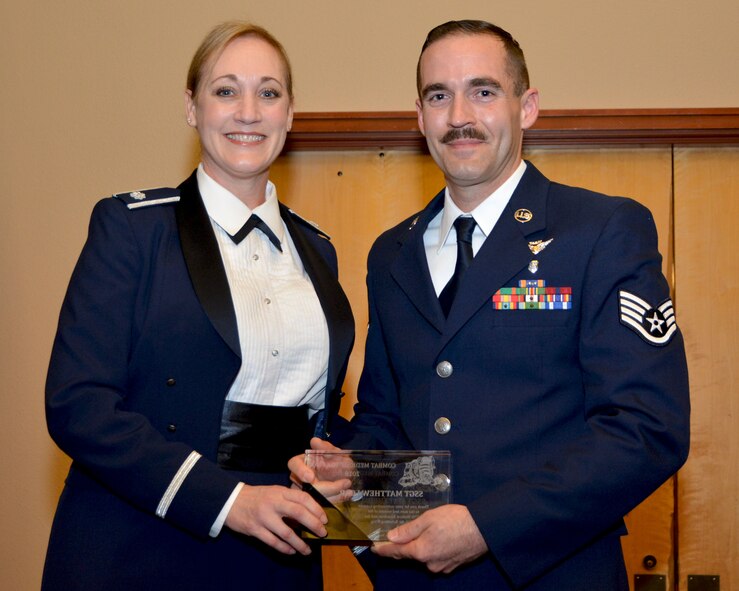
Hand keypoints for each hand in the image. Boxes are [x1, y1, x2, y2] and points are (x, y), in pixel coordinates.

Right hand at [224, 484, 326, 554]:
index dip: (316, 509)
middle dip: (314, 525)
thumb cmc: (257, 497)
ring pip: (287, 533)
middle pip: (299, 513)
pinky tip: (291, 551)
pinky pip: (273, 542)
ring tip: (307, 550)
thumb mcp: (274, 492)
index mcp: (280, 492)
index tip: (324, 519)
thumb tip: (310, 514)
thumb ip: (289, 500)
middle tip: (322, 533)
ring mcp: (264, 517)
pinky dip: (284, 548)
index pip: (303, 498)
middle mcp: (273, 503)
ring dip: (300, 543)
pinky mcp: (255, 529)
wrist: (231, 501)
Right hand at [289, 437, 351, 501]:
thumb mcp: (335, 453)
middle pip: (304, 486)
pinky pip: (321, 506)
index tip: (310, 477)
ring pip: (313, 499)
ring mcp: (307, 492)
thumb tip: (315, 441)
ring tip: (349, 491)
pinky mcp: (315, 504)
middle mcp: (301, 478)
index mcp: (302, 462)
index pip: (294, 464)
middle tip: (343, 484)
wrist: (345, 476)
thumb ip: (326, 448)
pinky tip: (347, 496)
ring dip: (333, 497)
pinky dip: (334, 502)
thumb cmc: (337, 462)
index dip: (300, 471)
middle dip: (325, 488)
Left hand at [372, 504, 487, 573]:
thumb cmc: (455, 520)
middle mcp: (429, 563)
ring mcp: (442, 566)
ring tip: (427, 531)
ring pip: (425, 556)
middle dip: (405, 545)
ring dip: (422, 546)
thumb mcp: (428, 518)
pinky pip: (437, 558)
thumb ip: (409, 529)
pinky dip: (435, 549)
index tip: (374, 548)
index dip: (384, 549)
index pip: (396, 551)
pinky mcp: (453, 565)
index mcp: (421, 551)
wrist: (484, 528)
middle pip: (411, 554)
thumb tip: (391, 536)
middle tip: (398, 533)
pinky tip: (440, 538)